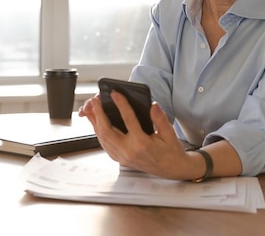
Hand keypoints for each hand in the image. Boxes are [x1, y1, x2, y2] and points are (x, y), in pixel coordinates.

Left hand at [79, 90, 201, 179]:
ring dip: (95, 123)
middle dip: (99, 114)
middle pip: (107, 131)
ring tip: (93, 109)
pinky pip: (105, 146)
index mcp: (142, 144)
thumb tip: (153, 105)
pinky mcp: (120, 160)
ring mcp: (123, 158)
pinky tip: (97, 124)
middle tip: (96, 101)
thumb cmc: (171, 151)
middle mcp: (129, 152)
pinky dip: (99, 134)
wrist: (172, 169)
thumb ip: (160, 119)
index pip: (128, 120)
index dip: (121, 105)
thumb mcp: (169, 133)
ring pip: (103, 139)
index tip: (115, 94)